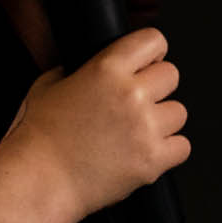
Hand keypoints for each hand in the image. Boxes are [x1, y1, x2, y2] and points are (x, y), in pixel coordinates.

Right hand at [5, 27, 188, 217]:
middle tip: (138, 102)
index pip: (153, 40)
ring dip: (162, 121)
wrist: (39, 182)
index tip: (149, 62)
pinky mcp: (152, 160)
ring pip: (179, 112)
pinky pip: (182, 147)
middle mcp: (131, 94)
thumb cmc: (38, 139)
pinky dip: (168, 151)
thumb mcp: (48, 85)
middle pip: (172, 75)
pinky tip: (145, 152)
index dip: (152, 51)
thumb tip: (91, 66)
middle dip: (157, 87)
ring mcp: (145, 128)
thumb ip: (76, 70)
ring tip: (137, 132)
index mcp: (106, 69)